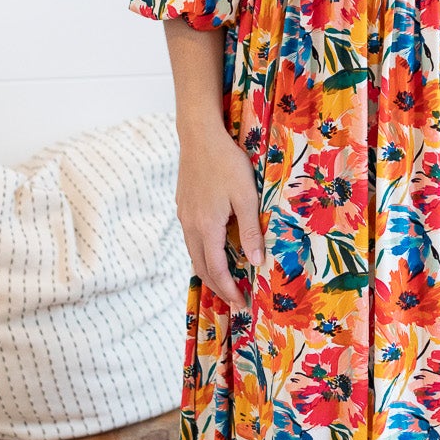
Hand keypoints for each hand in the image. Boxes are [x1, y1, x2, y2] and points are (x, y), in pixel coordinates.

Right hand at [175, 126, 263, 309]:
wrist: (199, 136)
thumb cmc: (227, 163)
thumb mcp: (246, 196)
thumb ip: (251, 231)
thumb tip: (257, 263)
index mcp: (206, 227)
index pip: (216, 270)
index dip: (228, 290)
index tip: (241, 304)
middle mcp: (190, 226)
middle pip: (201, 268)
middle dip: (218, 288)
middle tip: (235, 301)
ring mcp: (184, 216)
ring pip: (194, 255)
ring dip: (209, 272)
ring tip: (226, 282)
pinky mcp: (183, 207)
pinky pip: (191, 240)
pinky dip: (203, 255)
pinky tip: (215, 252)